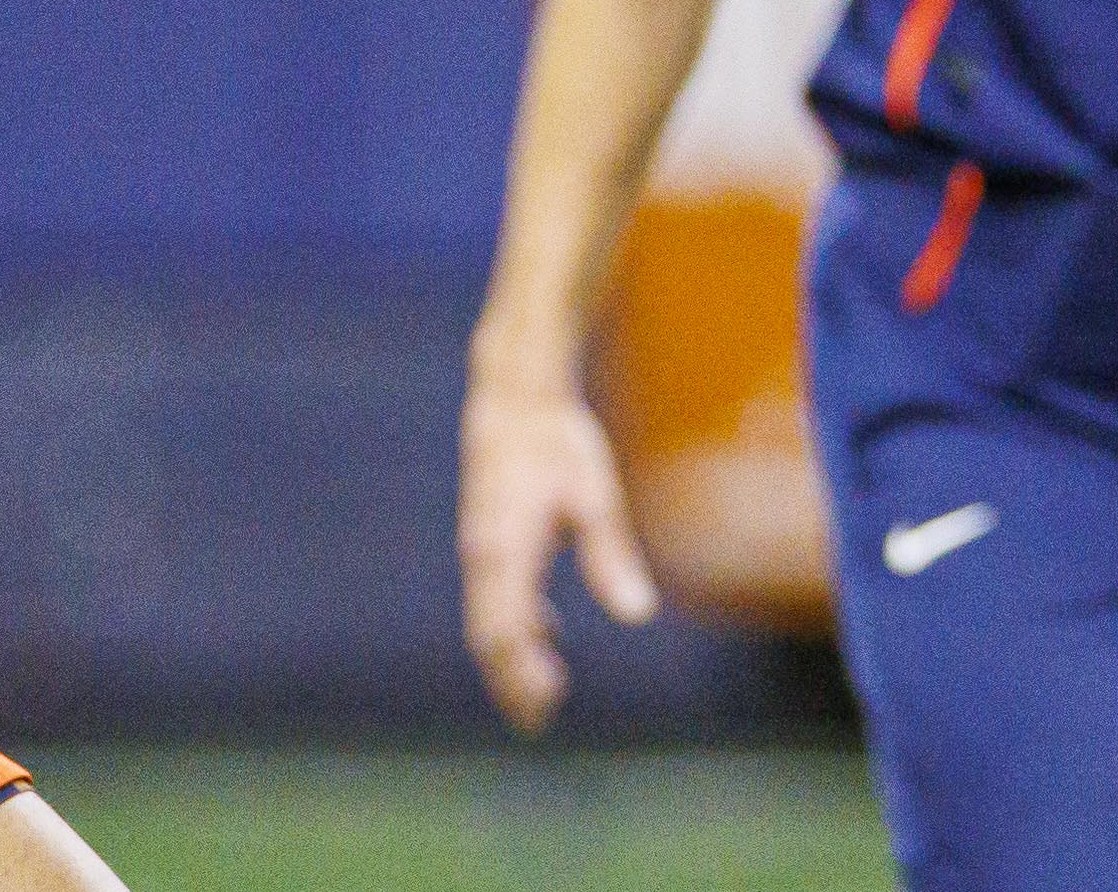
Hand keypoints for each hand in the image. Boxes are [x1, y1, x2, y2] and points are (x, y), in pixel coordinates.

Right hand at [459, 381, 659, 732]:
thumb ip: (611, 555)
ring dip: (511, 657)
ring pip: (486, 618)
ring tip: (544, 692)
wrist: (516, 397)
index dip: (521, 673)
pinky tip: (548, 631)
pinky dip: (514, 624)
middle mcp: (483, 555)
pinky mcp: (487, 538)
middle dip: (510, 680)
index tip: (547, 702)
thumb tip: (637, 614)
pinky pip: (494, 595)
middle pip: (488, 635)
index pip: (505, 630)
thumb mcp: (595, 495)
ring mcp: (480, 547)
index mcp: (505, 550)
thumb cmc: (558, 441)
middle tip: (538, 720)